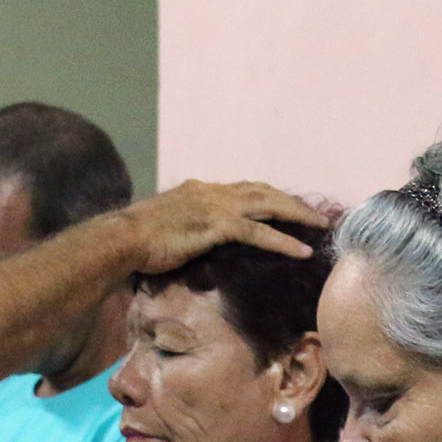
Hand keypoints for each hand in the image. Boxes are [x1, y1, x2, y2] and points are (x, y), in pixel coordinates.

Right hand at [119, 180, 325, 273]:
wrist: (123, 238)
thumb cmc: (137, 241)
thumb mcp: (167, 228)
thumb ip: (187, 230)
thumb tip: (192, 243)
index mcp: (200, 191)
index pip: (243, 190)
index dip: (267, 197)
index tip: (285, 206)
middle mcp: (212, 191)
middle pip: (262, 191)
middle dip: (290, 201)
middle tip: (313, 214)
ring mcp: (216, 205)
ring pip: (268, 204)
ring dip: (297, 214)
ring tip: (319, 226)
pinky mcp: (218, 225)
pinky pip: (259, 232)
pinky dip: (283, 241)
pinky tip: (302, 251)